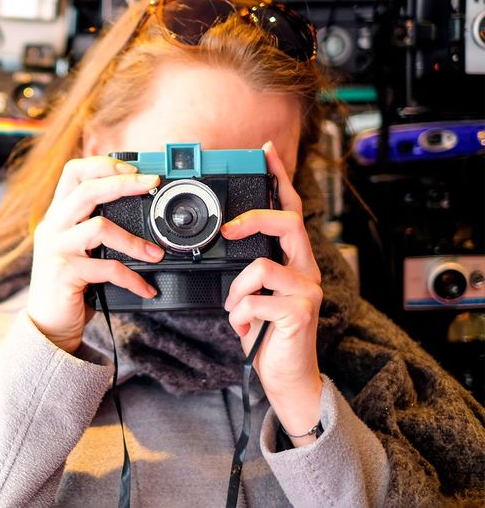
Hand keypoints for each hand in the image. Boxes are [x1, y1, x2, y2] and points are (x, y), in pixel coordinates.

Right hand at [28, 156, 164, 353]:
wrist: (48, 326)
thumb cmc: (68, 285)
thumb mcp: (77, 248)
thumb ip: (93, 226)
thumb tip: (137, 206)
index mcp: (56, 216)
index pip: (72, 172)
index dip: (103, 165)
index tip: (133, 170)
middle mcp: (52, 228)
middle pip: (86, 189)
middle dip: (124, 183)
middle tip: (152, 184)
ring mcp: (56, 250)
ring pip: (99, 227)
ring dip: (134, 241)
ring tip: (156, 253)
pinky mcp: (64, 274)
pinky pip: (107, 268)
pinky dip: (132, 278)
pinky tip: (145, 287)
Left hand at [220, 141, 323, 446]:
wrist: (287, 378)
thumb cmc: (267, 335)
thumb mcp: (253, 295)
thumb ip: (248, 269)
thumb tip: (225, 246)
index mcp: (294, 261)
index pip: (291, 210)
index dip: (280, 180)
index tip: (266, 153)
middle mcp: (306, 271)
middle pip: (288, 223)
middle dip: (254, 220)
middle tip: (228, 230)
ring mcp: (307, 290)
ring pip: (262, 266)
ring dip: (238, 290)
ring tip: (238, 311)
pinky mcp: (300, 313)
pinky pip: (255, 299)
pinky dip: (240, 314)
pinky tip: (245, 328)